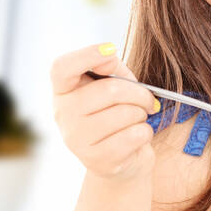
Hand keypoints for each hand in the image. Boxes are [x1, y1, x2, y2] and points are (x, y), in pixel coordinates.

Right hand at [50, 42, 160, 181]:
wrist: (123, 161)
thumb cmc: (118, 115)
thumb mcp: (115, 86)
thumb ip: (112, 68)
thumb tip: (109, 57)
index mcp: (63, 91)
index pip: (62, 68)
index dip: (86, 55)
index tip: (111, 49)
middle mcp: (63, 114)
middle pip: (109, 90)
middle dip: (139, 93)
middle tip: (148, 100)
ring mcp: (77, 139)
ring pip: (125, 113)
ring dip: (142, 114)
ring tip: (138, 119)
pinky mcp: (97, 160)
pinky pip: (134, 135)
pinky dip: (145, 133)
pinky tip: (138, 136)